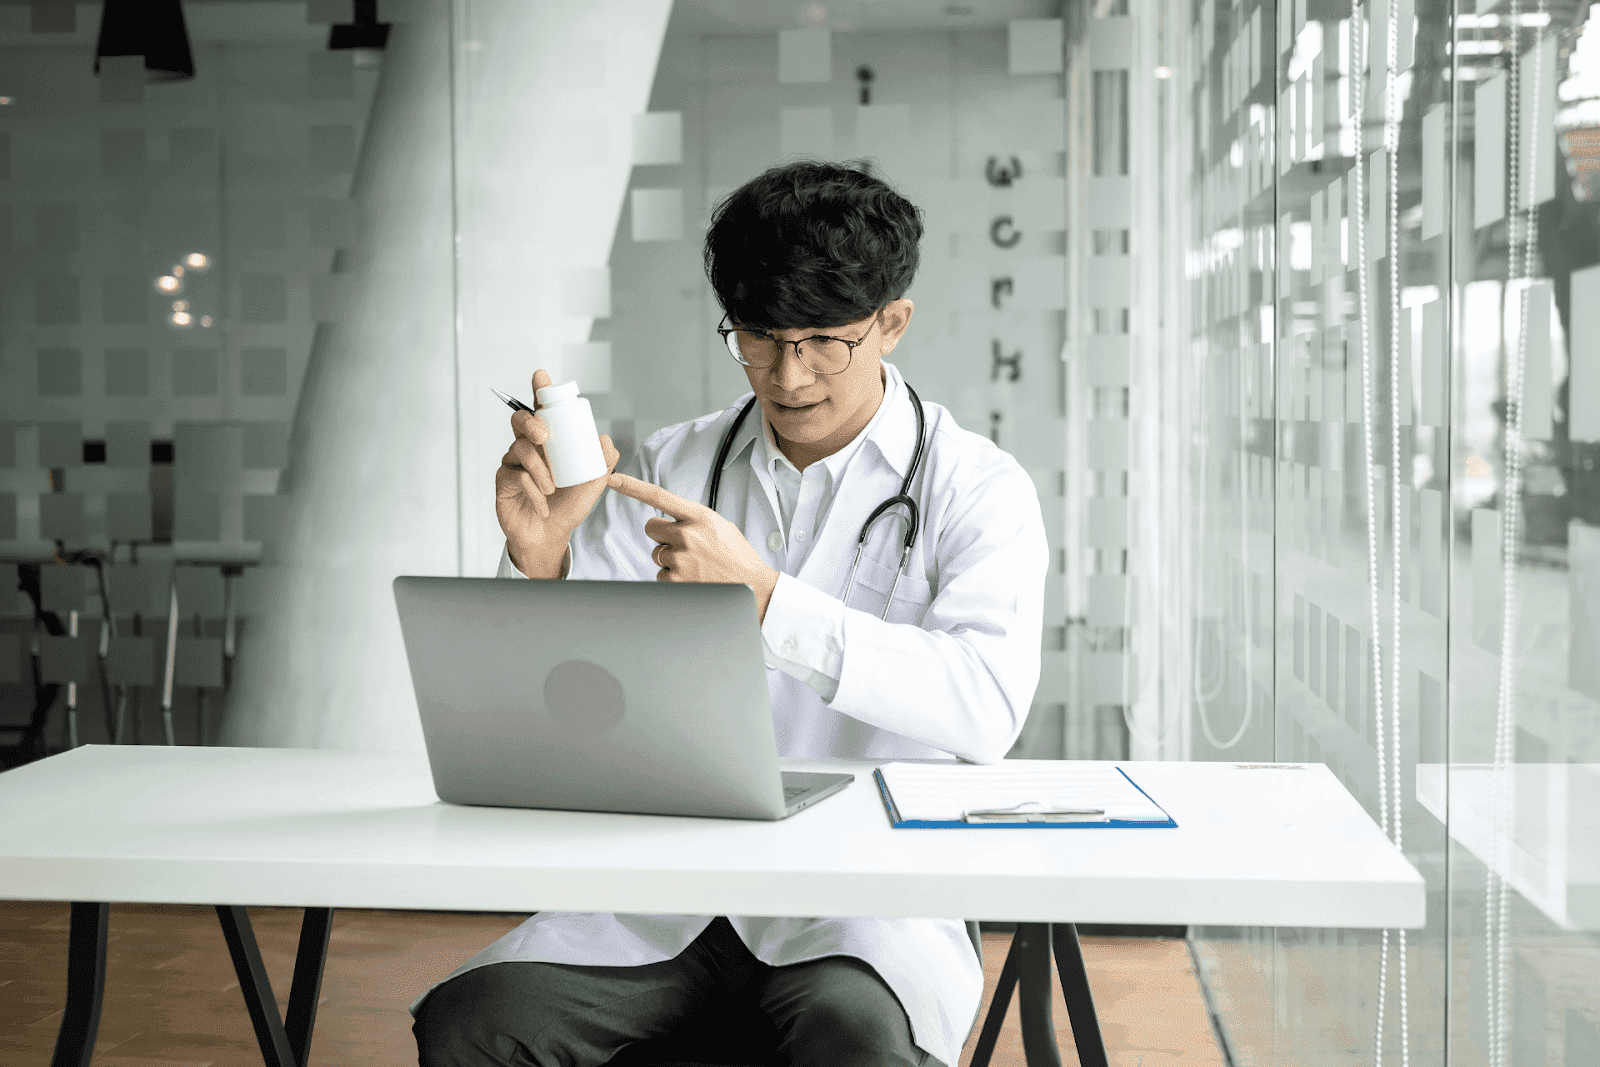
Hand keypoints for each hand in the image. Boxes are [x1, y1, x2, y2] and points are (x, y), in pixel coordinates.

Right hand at [495, 369, 620, 577]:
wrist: (550, 535)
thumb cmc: (568, 505)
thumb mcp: (593, 484)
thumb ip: (604, 462)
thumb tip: (605, 439)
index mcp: (551, 441)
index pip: (543, 410)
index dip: (540, 390)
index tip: (541, 376)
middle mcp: (529, 446)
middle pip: (521, 421)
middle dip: (531, 423)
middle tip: (544, 437)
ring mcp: (514, 461)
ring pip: (520, 449)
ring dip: (539, 468)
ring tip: (552, 488)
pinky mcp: (503, 479)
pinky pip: (515, 475)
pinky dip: (532, 490)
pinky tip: (542, 503)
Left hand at [606, 473, 779, 620]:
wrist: (752, 586)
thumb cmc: (736, 556)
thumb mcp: (719, 526)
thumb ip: (693, 519)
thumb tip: (669, 520)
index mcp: (700, 517)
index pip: (659, 497)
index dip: (633, 487)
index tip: (614, 479)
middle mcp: (687, 535)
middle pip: (651, 528)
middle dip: (662, 535)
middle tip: (683, 544)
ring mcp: (680, 559)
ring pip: (657, 553)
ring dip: (670, 558)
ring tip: (696, 564)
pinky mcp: (675, 580)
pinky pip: (661, 574)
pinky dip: (674, 577)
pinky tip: (694, 577)